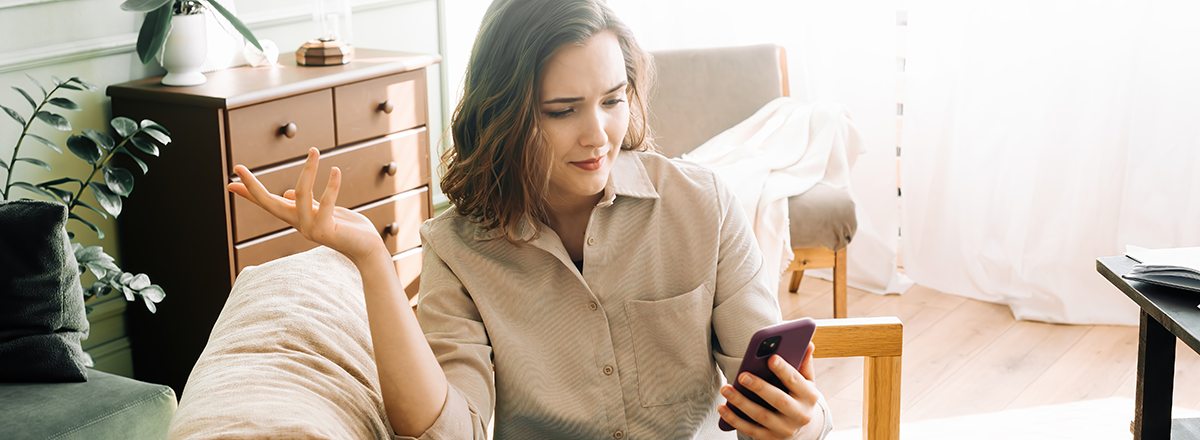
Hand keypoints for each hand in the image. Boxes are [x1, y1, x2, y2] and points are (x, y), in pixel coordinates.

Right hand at [227, 147, 386, 263]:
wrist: (368, 248)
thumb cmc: (348, 228)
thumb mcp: (323, 212)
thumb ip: (307, 203)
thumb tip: (288, 193)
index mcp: (297, 218)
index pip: (268, 204)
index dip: (250, 193)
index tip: (230, 183)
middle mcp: (300, 224)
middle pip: (270, 204)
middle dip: (253, 187)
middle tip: (238, 168)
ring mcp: (312, 229)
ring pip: (301, 195)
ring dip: (308, 170)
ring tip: (314, 150)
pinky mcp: (327, 231)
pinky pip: (326, 203)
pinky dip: (331, 185)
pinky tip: (335, 170)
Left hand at [719, 342, 823, 439]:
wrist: (803, 428)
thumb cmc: (799, 396)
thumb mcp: (806, 382)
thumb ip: (804, 363)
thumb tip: (808, 344)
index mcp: (809, 396)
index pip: (796, 381)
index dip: (784, 369)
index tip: (771, 357)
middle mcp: (800, 415)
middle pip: (779, 400)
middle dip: (760, 387)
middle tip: (742, 375)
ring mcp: (785, 429)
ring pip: (761, 416)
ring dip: (741, 403)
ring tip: (726, 388)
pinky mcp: (770, 438)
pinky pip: (750, 430)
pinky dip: (735, 420)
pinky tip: (723, 408)